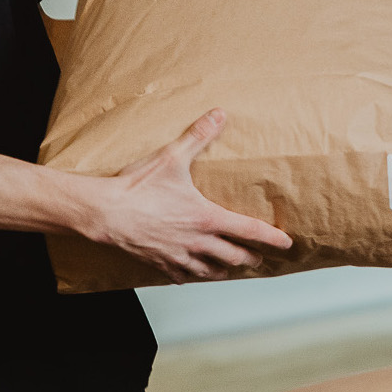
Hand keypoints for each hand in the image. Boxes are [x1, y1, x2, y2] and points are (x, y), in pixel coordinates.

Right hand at [87, 109, 292, 282]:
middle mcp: (197, 241)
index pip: (249, 231)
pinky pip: (181, 276)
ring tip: (228, 269)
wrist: (106, 214)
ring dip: (222, 270)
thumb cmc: (138, 188)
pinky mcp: (160, 263)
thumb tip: (218, 115)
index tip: (285, 243)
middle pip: (233, 257)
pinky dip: (190, 275)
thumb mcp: (172, 157)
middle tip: (258, 259)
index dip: (271, 238)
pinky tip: (190, 273)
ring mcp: (178, 255)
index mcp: (206, 218)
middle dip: (248, 258)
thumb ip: (198, 136)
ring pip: (209, 271)